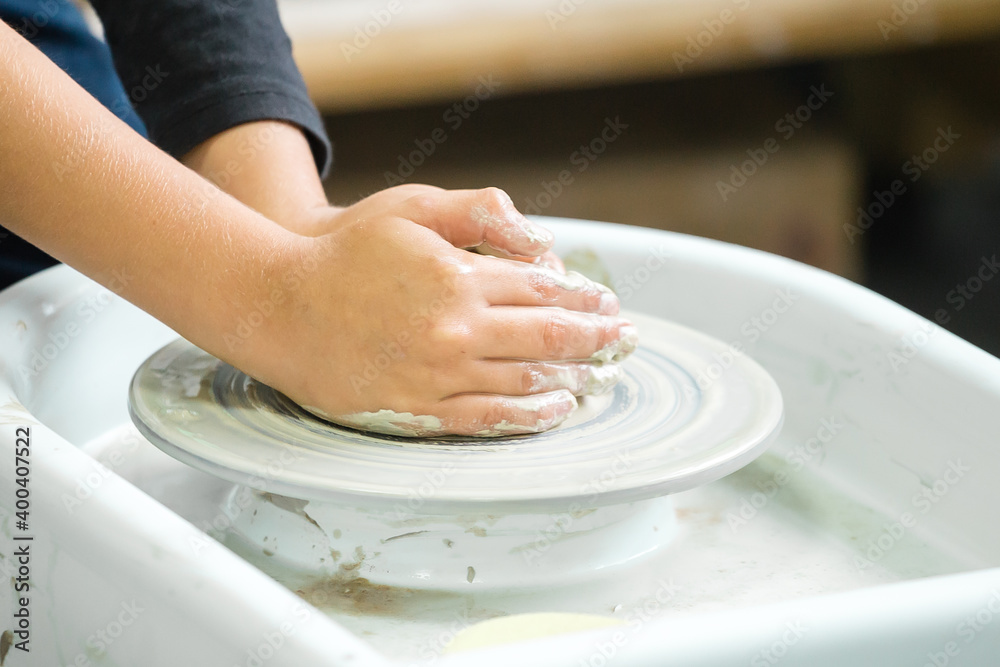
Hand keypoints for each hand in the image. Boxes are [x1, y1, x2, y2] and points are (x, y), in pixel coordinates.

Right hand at [239, 186, 635, 436]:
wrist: (280, 307)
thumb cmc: (344, 252)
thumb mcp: (410, 208)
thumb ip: (478, 213)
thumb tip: (540, 238)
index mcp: (458, 277)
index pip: (541, 292)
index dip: (582, 300)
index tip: (608, 305)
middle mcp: (455, 329)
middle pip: (547, 338)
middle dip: (595, 339)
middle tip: (624, 341)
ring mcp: (437, 374)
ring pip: (525, 380)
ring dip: (573, 378)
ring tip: (600, 375)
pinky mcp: (417, 408)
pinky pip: (487, 417)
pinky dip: (529, 415)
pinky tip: (555, 409)